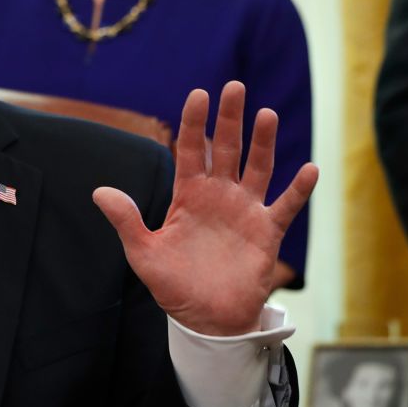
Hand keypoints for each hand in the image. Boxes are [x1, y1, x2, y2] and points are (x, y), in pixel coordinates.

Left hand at [93, 82, 317, 335]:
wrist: (205, 320)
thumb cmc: (173, 285)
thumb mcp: (143, 254)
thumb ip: (126, 221)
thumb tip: (99, 191)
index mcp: (188, 196)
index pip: (192, 151)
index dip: (195, 123)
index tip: (198, 94)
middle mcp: (219, 196)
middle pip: (227, 149)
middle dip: (231, 119)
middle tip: (234, 87)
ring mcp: (245, 211)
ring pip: (258, 168)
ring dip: (264, 143)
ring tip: (267, 113)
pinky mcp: (266, 233)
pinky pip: (284, 207)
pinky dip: (297, 190)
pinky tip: (308, 169)